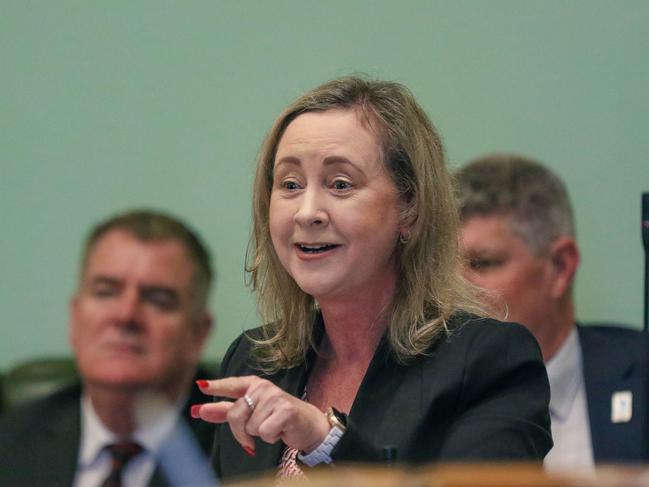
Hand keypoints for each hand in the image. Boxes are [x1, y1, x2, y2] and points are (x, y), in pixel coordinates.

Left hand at [195, 376, 329, 454]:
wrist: (307, 424)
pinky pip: (264, 432)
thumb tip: (197, 411)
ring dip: (260, 434)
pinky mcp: (285, 409)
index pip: (230, 385)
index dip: (215, 387)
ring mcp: (274, 396)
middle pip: (235, 415)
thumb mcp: (250, 413)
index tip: (200, 386)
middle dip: (241, 431)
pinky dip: (271, 437)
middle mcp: (262, 387)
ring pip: (250, 426)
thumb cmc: (276, 417)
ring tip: (273, 426)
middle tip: (257, 430)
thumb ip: (224, 411)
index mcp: (252, 384)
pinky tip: (281, 430)